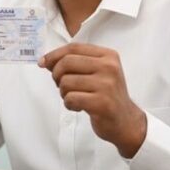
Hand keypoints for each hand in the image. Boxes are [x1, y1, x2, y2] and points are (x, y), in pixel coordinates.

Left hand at [40, 43, 146, 157]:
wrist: (126, 121)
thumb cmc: (107, 95)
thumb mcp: (98, 72)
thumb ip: (75, 63)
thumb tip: (46, 61)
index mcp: (108, 56)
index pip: (74, 48)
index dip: (54, 55)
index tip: (43, 63)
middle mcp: (109, 67)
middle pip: (67, 62)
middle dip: (57, 75)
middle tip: (61, 85)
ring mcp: (107, 85)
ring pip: (66, 82)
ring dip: (64, 93)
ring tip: (74, 97)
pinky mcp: (102, 103)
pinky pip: (71, 98)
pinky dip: (69, 104)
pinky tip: (78, 107)